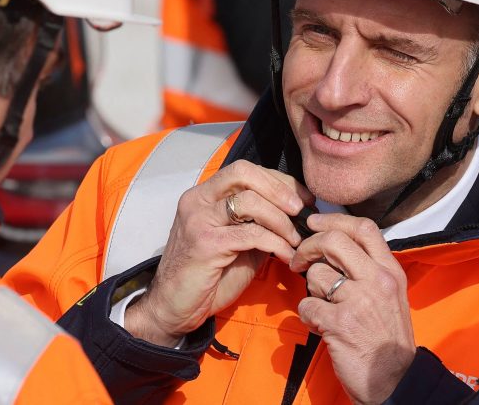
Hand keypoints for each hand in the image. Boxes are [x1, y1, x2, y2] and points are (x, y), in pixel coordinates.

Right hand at [125, 160, 311, 345]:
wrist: (175, 306)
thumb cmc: (209, 276)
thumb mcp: (239, 242)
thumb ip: (258, 222)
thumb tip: (296, 213)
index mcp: (204, 195)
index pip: (245, 170)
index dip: (279, 181)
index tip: (303, 199)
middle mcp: (198, 200)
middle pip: (243, 173)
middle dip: (279, 189)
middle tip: (301, 211)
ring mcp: (199, 220)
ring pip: (249, 201)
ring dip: (280, 220)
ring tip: (295, 239)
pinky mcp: (205, 243)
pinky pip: (250, 234)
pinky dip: (276, 243)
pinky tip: (286, 255)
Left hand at [290, 214, 414, 404]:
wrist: (394, 380)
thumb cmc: (386, 337)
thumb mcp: (390, 295)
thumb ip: (367, 269)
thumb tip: (332, 246)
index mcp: (390, 271)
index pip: (363, 228)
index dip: (333, 219)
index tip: (313, 222)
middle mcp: (377, 281)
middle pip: (333, 241)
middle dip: (308, 246)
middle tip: (299, 259)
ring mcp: (359, 301)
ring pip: (315, 275)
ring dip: (310, 291)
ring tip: (322, 307)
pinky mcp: (340, 323)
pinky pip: (307, 305)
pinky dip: (308, 315)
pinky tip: (320, 326)